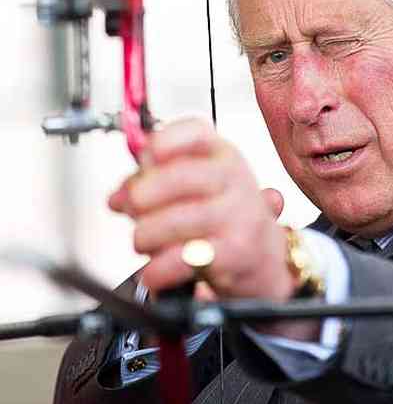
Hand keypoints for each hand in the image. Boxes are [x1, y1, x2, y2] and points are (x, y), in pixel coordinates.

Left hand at [108, 118, 293, 302]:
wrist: (262, 256)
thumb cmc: (224, 215)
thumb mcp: (195, 187)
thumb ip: (152, 183)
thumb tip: (119, 196)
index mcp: (223, 155)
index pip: (196, 132)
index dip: (165, 141)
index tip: (146, 155)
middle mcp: (235, 180)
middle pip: (179, 177)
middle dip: (141, 196)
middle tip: (133, 209)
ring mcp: (239, 215)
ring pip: (175, 220)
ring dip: (145, 235)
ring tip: (143, 241)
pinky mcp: (236, 251)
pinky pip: (183, 258)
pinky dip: (158, 269)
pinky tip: (154, 270)